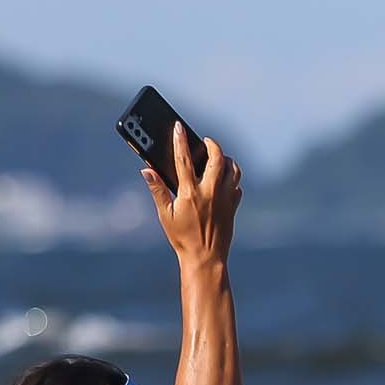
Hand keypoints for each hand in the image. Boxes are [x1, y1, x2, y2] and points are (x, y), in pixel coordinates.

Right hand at [146, 122, 241, 265]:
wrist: (206, 257)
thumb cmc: (182, 237)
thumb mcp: (165, 214)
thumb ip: (157, 190)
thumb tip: (147, 170)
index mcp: (190, 193)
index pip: (184, 160)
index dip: (180, 141)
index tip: (178, 127)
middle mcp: (211, 193)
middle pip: (218, 159)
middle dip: (212, 145)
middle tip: (205, 141)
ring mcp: (226, 199)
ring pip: (233, 170)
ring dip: (226, 160)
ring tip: (217, 157)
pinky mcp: (233, 207)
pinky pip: (237, 186)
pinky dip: (232, 178)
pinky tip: (224, 180)